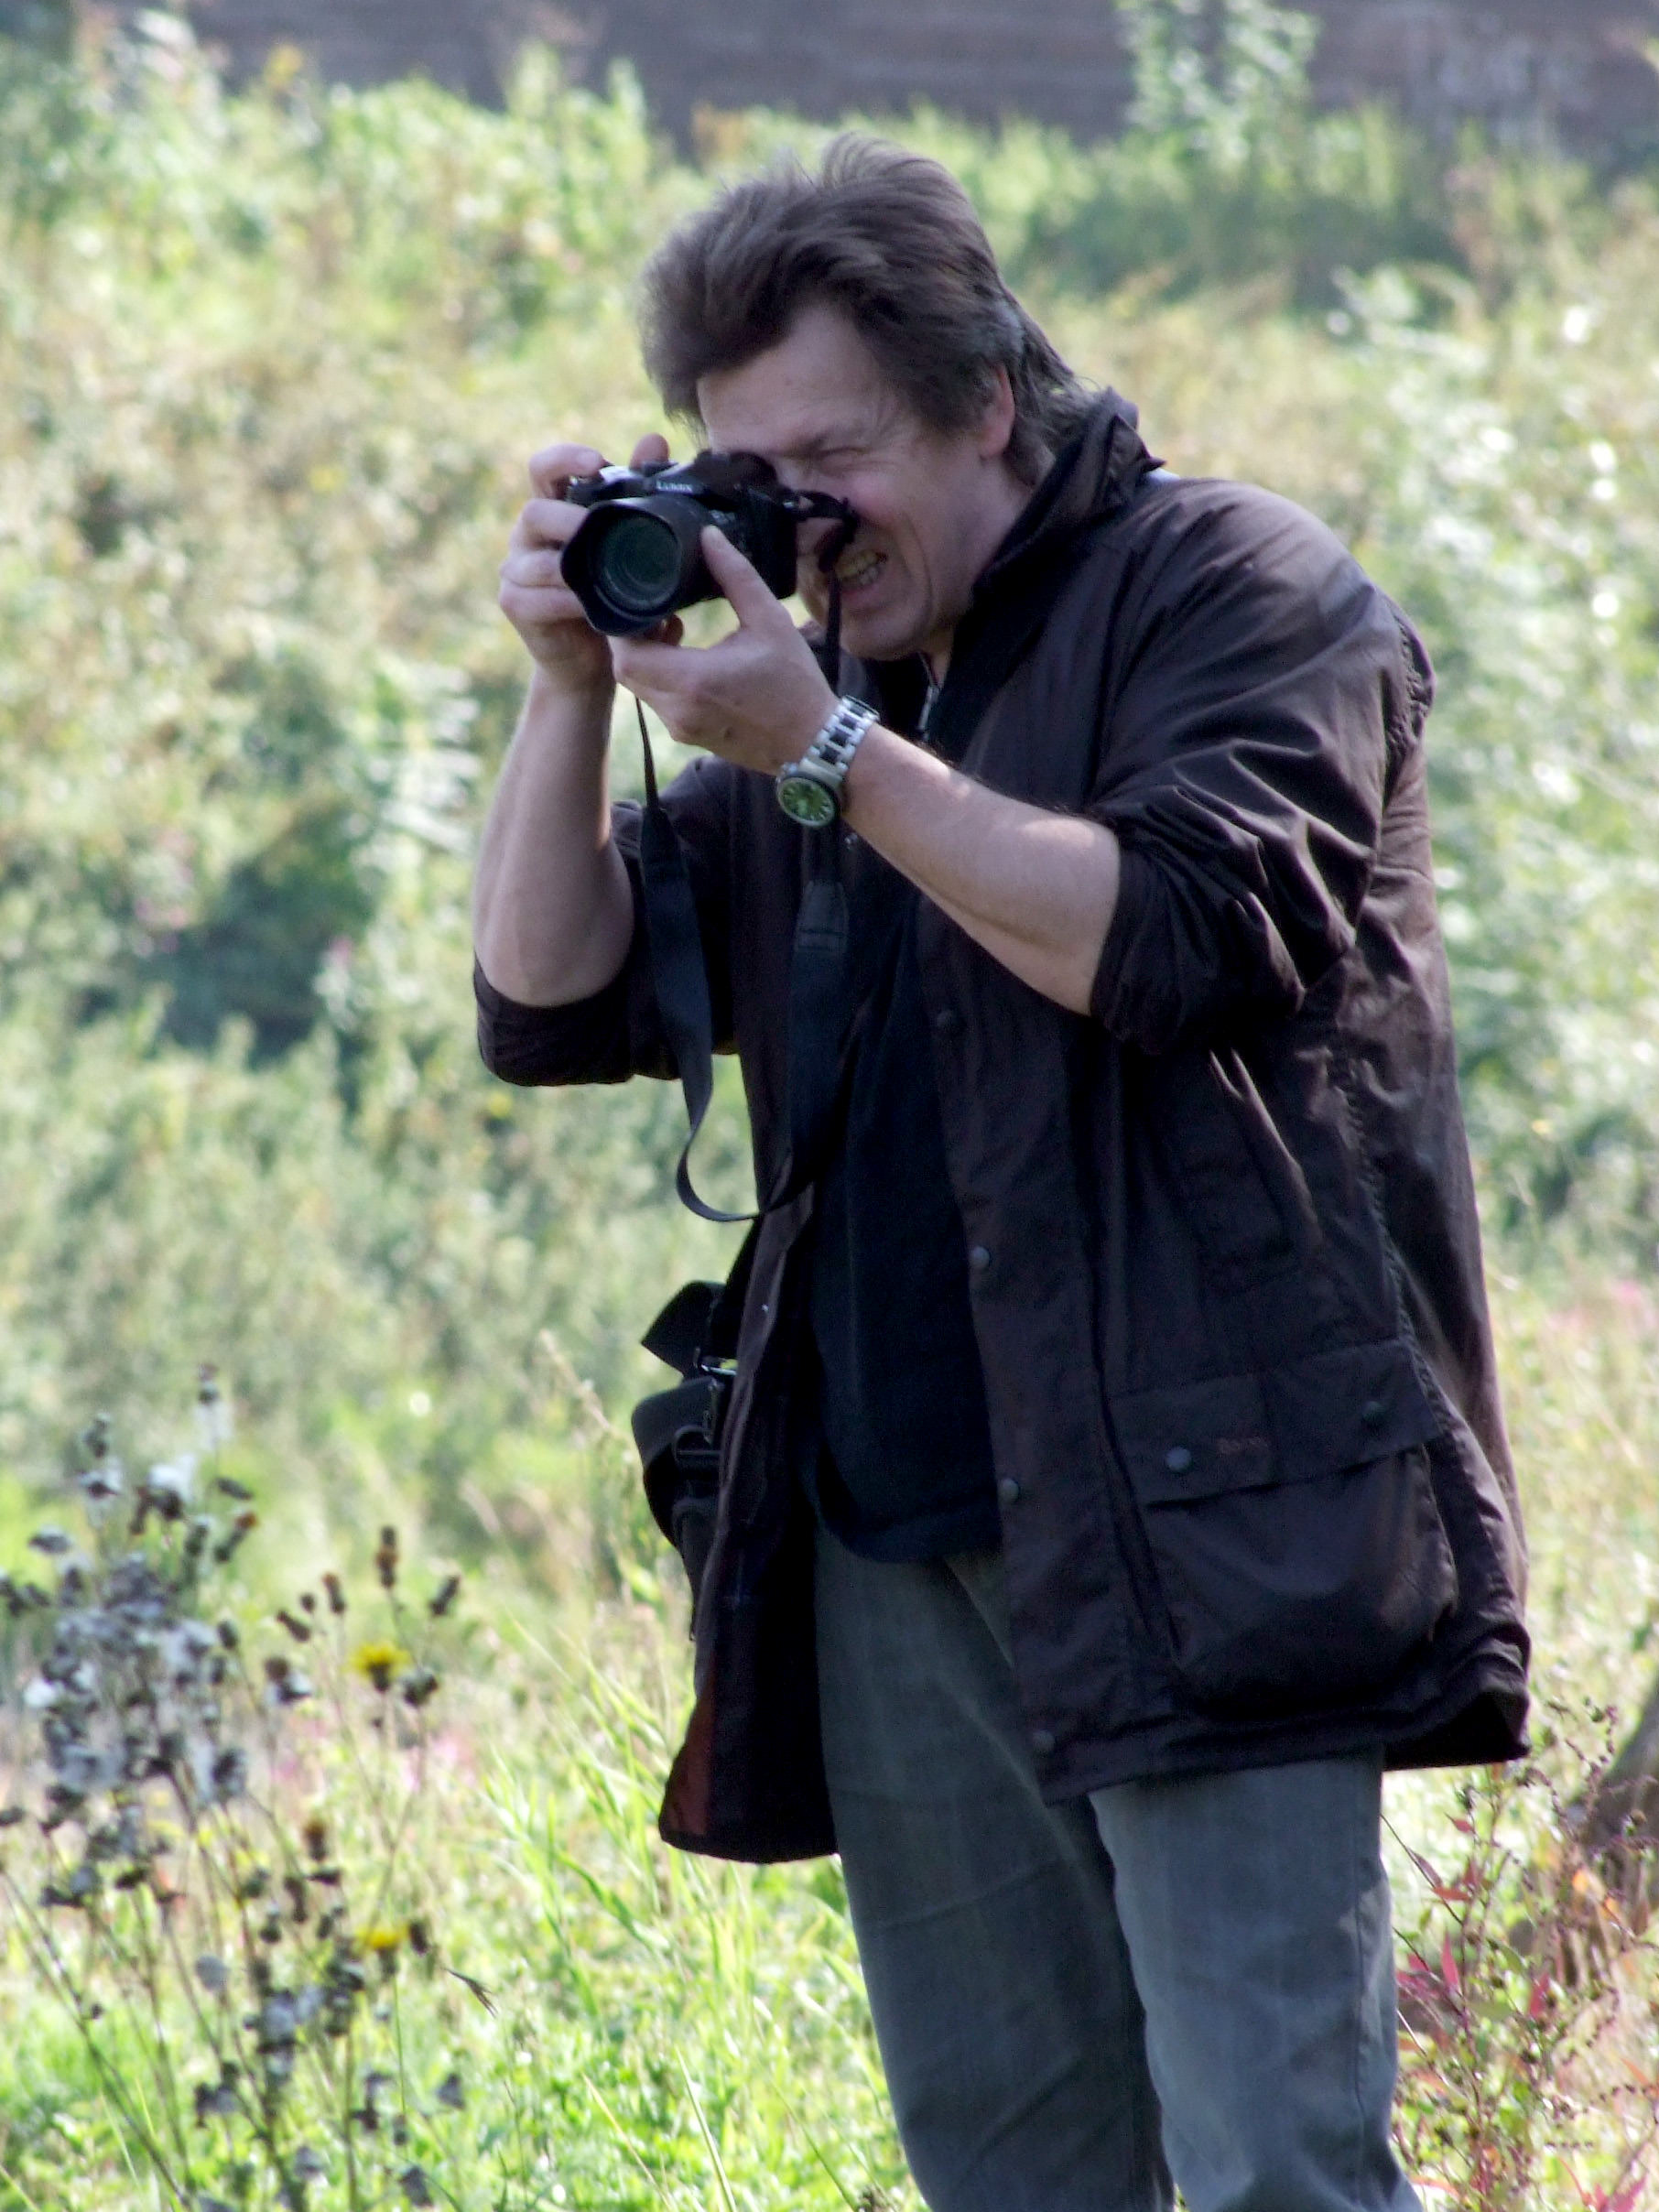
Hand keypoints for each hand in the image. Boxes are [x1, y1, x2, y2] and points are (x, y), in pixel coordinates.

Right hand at [498, 432, 675, 693]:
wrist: (593, 656)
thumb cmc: (611, 591)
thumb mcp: (628, 541)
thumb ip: (637, 491)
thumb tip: (655, 440)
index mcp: (553, 509)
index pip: (544, 469)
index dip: (564, 459)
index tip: (596, 461)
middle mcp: (528, 535)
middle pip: (534, 512)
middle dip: (566, 519)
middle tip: (595, 527)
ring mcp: (516, 570)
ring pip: (535, 562)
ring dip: (568, 567)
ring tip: (599, 573)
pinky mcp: (515, 604)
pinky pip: (535, 599)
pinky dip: (565, 603)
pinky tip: (588, 606)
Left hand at [609, 528, 838, 775]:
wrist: (813, 743)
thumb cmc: (796, 684)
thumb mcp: (770, 620)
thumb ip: (735, 576)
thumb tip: (708, 536)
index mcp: (694, 681)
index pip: (627, 656)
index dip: (621, 628)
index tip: (637, 601)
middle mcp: (679, 710)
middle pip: (626, 671)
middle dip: (631, 639)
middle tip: (654, 610)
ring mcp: (681, 728)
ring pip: (639, 688)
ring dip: (646, 658)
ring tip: (672, 627)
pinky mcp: (689, 736)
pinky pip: (658, 703)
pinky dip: (660, 677)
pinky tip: (686, 656)